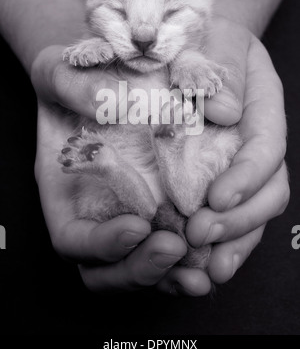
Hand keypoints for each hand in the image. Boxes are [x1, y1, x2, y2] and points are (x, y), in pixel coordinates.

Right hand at [32, 45, 188, 291]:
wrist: (99, 77)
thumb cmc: (70, 79)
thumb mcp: (61, 72)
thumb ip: (73, 87)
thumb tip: (109, 104)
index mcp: (65, 192)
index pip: (73, 239)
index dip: (102, 244)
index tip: (139, 225)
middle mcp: (94, 213)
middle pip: (106, 270)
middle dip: (140, 269)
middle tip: (174, 247)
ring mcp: (126, 215)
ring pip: (141, 268)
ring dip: (171, 276)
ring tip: (202, 268)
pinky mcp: (158, 208)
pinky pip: (172, 249)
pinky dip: (192, 260)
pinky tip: (217, 254)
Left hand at [156, 16, 288, 295]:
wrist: (203, 47)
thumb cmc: (209, 40)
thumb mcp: (216, 41)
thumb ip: (221, 70)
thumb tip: (224, 112)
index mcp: (263, 111)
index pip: (265, 149)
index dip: (247, 177)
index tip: (216, 199)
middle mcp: (259, 145)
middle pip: (268, 192)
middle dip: (239, 219)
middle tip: (200, 234)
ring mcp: (243, 167)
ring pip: (254, 213)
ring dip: (234, 242)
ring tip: (205, 267)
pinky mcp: (224, 181)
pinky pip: (232, 217)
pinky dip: (222, 244)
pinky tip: (202, 266)